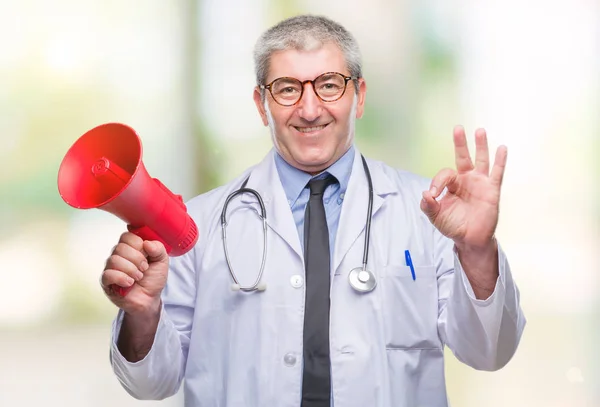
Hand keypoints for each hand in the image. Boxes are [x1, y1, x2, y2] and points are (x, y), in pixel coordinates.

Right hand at [100, 232, 168, 315]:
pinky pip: (108, 274)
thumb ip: (158, 248)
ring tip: (138, 277)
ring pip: (114, 260)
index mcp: (130, 247)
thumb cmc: (153, 278)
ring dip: (131, 270)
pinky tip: (129, 283)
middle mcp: (118, 255)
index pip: (127, 236)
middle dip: (137, 259)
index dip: (138, 245)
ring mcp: (110, 267)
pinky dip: (122, 278)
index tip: (147, 255)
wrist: (149, 299)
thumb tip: (147, 243)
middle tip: (144, 268)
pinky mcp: (106, 281)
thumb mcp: (162, 261)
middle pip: (120, 247)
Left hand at [420, 125, 506, 249]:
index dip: (437, 182)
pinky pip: (497, 173)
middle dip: (460, 143)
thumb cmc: (453, 225)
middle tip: (457, 129)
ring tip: (480, 131)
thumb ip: (428, 205)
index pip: (444, 175)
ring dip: (481, 146)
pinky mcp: (492, 190)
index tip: (433, 194)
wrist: (470, 239)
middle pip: (462, 157)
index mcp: (451, 185)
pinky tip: (502, 148)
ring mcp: (479, 183)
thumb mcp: (436, 216)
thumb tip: (426, 194)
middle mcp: (466, 180)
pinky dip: (500, 161)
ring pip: (481, 160)